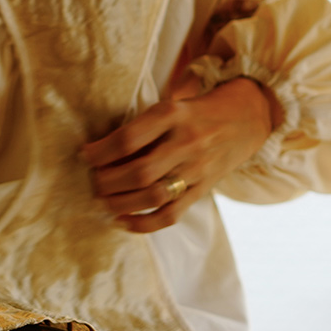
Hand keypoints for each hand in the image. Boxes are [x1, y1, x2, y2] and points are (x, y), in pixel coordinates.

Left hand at [81, 77, 275, 233]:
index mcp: (173, 114)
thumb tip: (98, 152)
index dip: (101, 152)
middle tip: (93, 183)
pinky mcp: (202, 190)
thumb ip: (141, 127)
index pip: (129, 139)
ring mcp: (197, 169)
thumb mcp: (169, 105)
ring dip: (121, 204)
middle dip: (108, 182)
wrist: (245, 119)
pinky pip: (170, 215)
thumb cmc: (193, 112)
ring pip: (154, 196)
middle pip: (140, 172)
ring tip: (103, 202)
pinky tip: (122, 221)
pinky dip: (143, 224)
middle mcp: (186, 143)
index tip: (85, 156)